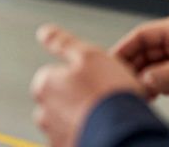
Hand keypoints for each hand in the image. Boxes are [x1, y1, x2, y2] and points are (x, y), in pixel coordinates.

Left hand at [31, 25, 142, 146]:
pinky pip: (78, 136)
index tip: (96, 80)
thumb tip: (45, 32)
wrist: (124, 136)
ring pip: (70, 120)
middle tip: (103, 98)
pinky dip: (88, 133)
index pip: (57, 74)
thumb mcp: (89, 55)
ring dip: (84, 117)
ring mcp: (55, 135)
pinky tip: (103, 129)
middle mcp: (44, 112)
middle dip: (80, 98)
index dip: (81, 75)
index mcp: (44, 85)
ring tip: (105, 116)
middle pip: (63, 99)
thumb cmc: (108, 96)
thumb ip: (62, 42)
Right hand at [111, 13, 168, 98]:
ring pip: (157, 64)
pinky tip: (159, 93)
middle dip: (137, 69)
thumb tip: (145, 81)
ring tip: (143, 94)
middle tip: (127, 85)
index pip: (141, 35)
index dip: (124, 49)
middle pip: (147, 51)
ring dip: (148, 79)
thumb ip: (166, 74)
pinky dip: (162, 83)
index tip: (111, 63)